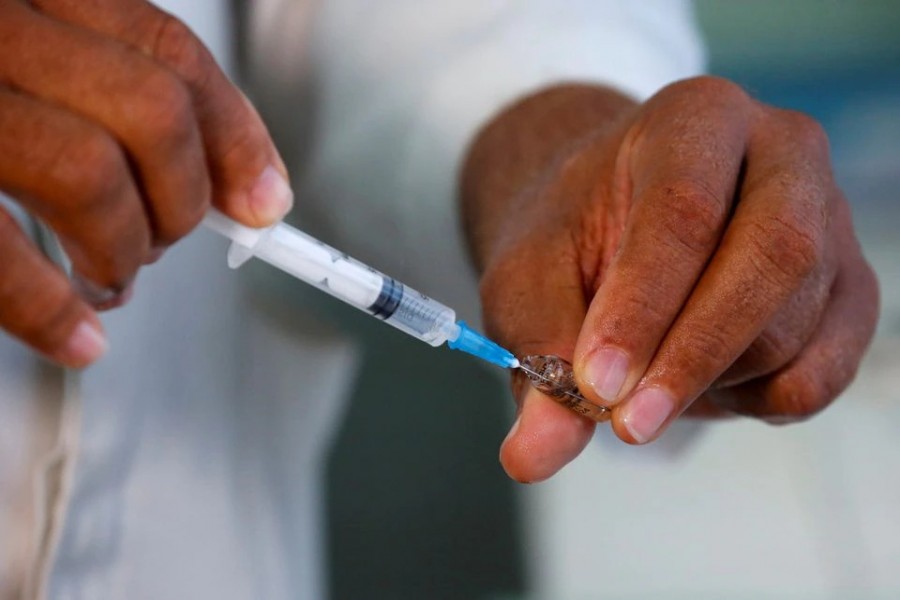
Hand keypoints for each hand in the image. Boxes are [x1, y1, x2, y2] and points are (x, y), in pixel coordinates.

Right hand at [0, 0, 291, 366]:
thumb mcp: (15, 48)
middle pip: (150, 117)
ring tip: (115, 280)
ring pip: (90, 177)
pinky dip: (50, 310)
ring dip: (125, 251)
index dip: (236, 135)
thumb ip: (93, 84)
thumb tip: (224, 179)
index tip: (264, 199)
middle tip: (169, 242)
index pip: (169, 52)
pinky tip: (79, 338)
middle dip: (184, 201)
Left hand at [462, 77, 878, 481]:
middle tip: (625, 422)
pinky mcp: (852, 290)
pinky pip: (821, 374)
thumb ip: (534, 357)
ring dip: (710, 381)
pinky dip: (755, 401)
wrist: (618, 223)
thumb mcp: (530, 281)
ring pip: (792, 326)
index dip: (642, 306)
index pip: (684, 208)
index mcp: (696, 120)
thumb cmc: (575, 238)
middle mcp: (783, 153)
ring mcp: (832, 222)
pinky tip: (701, 383)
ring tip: (646, 380)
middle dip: (691, 354)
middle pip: (771, 256)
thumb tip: (533, 458)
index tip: (597, 384)